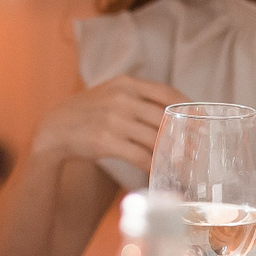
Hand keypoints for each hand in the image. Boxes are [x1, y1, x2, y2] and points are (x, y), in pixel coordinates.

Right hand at [30, 75, 186, 173]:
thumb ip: (138, 97)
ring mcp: (113, 120)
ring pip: (155, 139)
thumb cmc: (88, 113)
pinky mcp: (105, 141)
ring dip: (173, 155)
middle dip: (185, 136)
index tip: (202, 120)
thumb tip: (175, 112)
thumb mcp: (110, 94)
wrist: (54, 128)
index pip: (167, 93)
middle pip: (165, 118)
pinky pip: (140, 156)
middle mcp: (121, 98)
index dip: (188, 108)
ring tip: (184, 165)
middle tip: (199, 149)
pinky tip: (160, 172)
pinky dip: (154, 166)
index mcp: (126, 84)